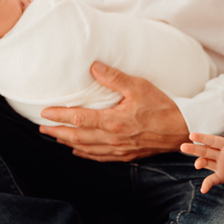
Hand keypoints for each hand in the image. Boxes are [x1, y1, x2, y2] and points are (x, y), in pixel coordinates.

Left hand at [40, 62, 188, 161]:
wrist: (181, 129)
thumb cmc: (162, 106)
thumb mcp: (139, 86)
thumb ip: (114, 77)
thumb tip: (94, 66)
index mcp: (113, 121)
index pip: (79, 118)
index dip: (60, 116)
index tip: (44, 112)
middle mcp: (112, 138)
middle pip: (77, 137)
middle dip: (57, 132)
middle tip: (42, 128)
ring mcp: (118, 149)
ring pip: (86, 149)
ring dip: (68, 143)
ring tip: (55, 137)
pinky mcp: (126, 155)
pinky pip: (99, 157)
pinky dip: (85, 154)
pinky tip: (78, 150)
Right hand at [180, 118, 223, 193]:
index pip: (212, 140)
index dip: (203, 138)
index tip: (192, 135)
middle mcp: (219, 154)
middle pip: (205, 150)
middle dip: (194, 149)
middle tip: (183, 147)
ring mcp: (219, 165)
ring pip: (206, 162)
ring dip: (200, 163)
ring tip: (197, 165)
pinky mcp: (221, 175)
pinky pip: (213, 179)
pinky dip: (207, 184)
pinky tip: (203, 189)